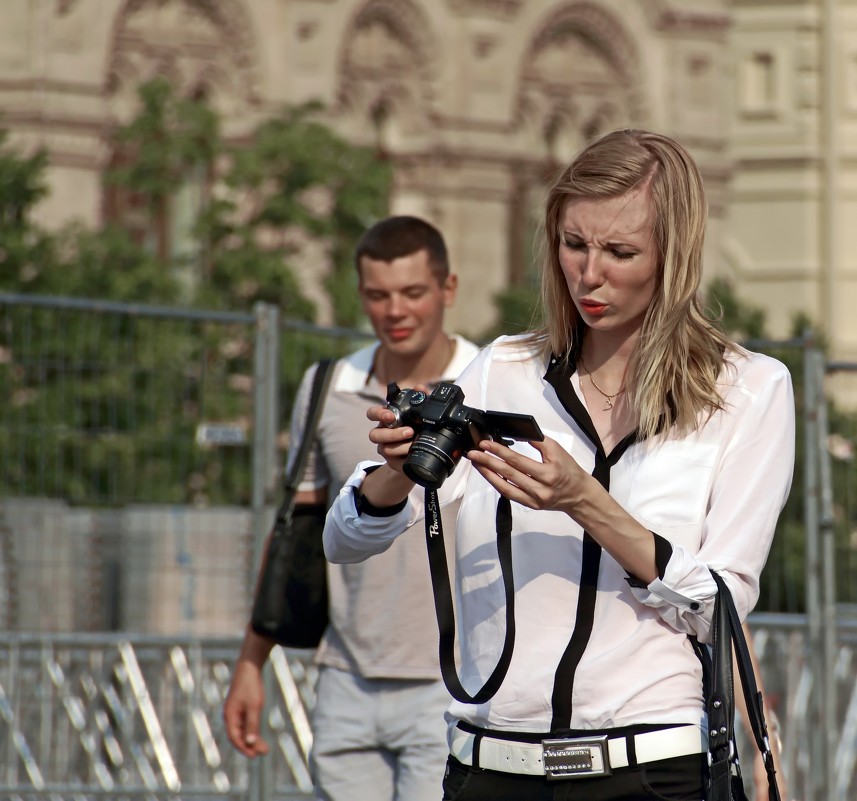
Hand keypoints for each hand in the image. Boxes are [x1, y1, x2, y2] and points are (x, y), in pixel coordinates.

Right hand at [223, 658, 269, 757]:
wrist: (249, 666)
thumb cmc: (251, 685)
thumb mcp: (254, 706)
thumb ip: (252, 724)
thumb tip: (250, 743)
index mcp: (230, 715)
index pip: (235, 738)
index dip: (244, 748)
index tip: (254, 756)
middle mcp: (230, 715)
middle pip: (239, 735)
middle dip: (251, 745)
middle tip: (264, 752)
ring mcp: (234, 711)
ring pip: (242, 730)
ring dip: (252, 739)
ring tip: (265, 747)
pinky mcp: (240, 707)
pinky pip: (244, 723)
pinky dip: (252, 729)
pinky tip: (259, 734)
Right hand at [365, 384, 429, 474]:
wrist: (425, 451)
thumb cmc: (420, 428)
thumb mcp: (423, 413)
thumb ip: (422, 399)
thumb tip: (420, 388)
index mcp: (386, 420)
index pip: (372, 414)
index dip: (377, 414)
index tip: (390, 415)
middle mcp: (382, 434)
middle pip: (374, 435)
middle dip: (392, 434)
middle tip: (409, 431)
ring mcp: (385, 449)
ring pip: (384, 449)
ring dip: (400, 445)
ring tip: (414, 443)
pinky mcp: (392, 462)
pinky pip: (394, 461)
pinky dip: (405, 457)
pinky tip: (413, 454)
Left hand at [467, 435, 587, 513]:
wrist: (579, 494)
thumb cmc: (569, 469)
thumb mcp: (557, 450)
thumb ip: (537, 441)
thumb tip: (516, 433)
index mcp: (548, 473)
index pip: (517, 460)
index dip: (499, 451)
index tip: (486, 444)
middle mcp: (540, 488)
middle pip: (508, 474)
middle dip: (488, 462)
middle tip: (474, 453)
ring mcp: (534, 499)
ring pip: (505, 487)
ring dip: (488, 474)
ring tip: (477, 463)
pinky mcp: (531, 505)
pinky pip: (510, 495)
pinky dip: (497, 484)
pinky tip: (489, 475)